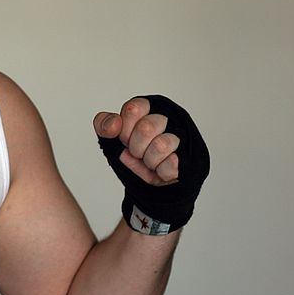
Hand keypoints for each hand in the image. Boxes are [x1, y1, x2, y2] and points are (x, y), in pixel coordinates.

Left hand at [96, 95, 208, 234]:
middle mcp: (166, 119)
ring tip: (151, 161)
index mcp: (147, 110)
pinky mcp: (189, 158)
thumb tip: (113, 124)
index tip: (124, 139)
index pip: (133, 108)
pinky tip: (162, 169)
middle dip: (136, 147)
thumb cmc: (135, 156)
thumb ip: (104, 125)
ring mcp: (180, 137)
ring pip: (160, 145)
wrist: (151, 186)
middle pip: (146, 127)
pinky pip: (171, 165)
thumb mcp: (112, 140)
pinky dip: (161, 171)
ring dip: (149, 160)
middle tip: (138, 152)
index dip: (125, 129)